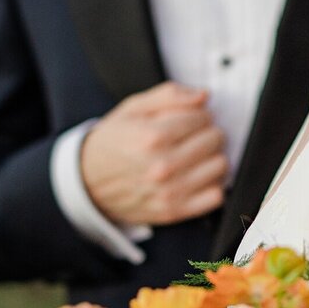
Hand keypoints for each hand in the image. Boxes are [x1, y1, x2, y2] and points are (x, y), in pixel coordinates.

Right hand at [80, 82, 228, 226]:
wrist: (88, 181)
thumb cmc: (112, 142)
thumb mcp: (133, 108)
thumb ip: (169, 96)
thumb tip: (203, 96)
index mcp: (152, 136)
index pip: (203, 117)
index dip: (200, 113)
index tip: (191, 117)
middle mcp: (163, 166)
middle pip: (215, 139)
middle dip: (208, 132)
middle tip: (194, 135)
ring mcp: (169, 191)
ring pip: (220, 166)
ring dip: (212, 156)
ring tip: (197, 154)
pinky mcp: (174, 211)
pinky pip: (215, 196)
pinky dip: (212, 183)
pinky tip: (198, 175)